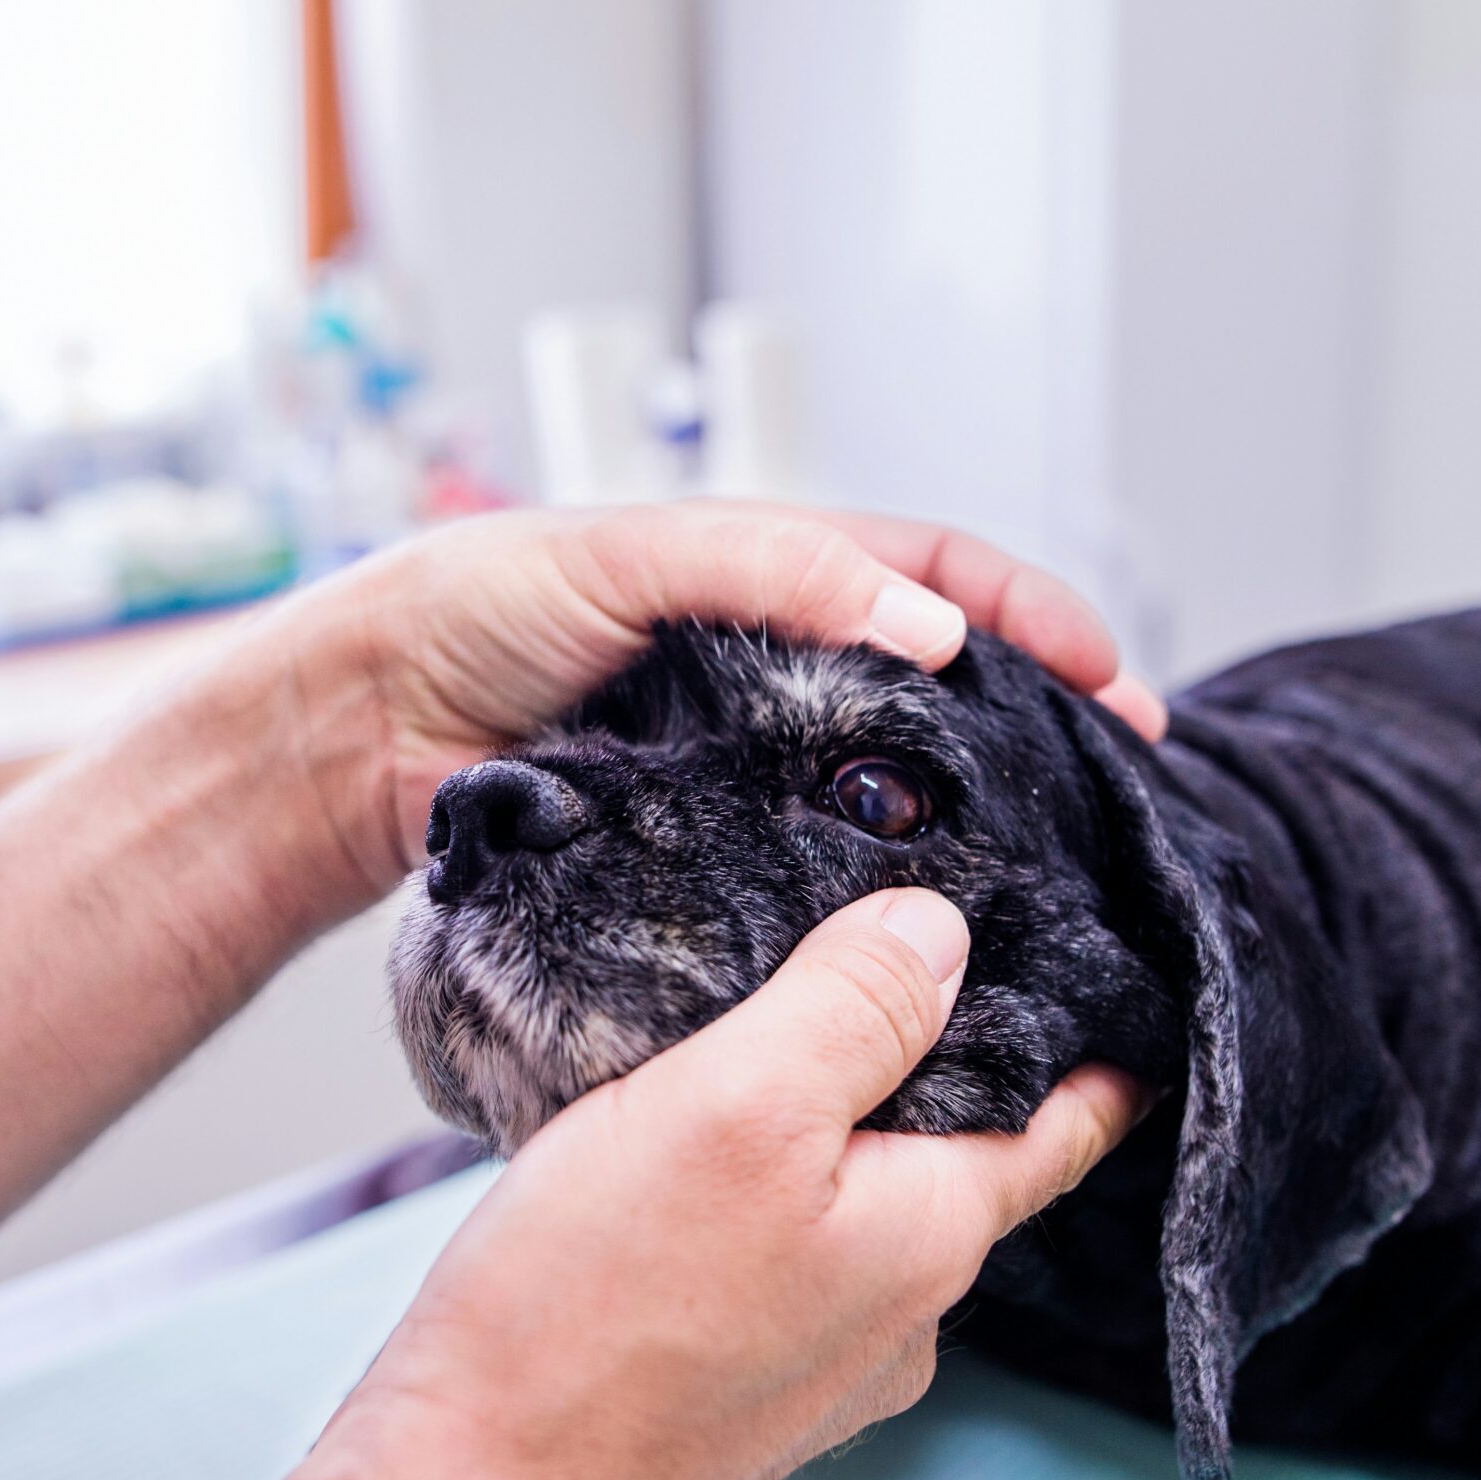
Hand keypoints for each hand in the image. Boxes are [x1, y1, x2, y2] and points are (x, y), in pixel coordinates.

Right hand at [145, 890, 1149, 1479]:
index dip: (1093, 1041)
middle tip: (890, 953)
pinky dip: (753, 1190)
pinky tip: (675, 1157)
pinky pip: (775, 1254)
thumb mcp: (735, 1105)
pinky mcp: (729, 1384)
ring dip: (827, 1124)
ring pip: (856, 1202)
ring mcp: (814, 1362)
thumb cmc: (589, 1319)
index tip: (1118, 979)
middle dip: (932, 1058)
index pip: (1064, 1119)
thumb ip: (853, 1007)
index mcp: (931, 1231)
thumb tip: (939, 929)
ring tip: (757, 1037)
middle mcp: (897, 1311)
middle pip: (954, 1150)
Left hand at [229, 502, 1165, 906]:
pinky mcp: (698, 848)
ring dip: (972, 820)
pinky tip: (916, 928)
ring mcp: (739, 764)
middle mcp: (770, 667)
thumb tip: (924, 625)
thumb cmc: (473, 610)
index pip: (938, 573)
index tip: (1113, 682)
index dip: (1036, 616)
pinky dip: (869, 893)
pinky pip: (805, 867)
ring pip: (884, 787)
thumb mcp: (631, 551)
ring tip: (1050, 866)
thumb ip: (775, 568)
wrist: (360, 729)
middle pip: (939, 686)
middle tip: (1120, 790)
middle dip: (1040, 725)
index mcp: (768, 574)